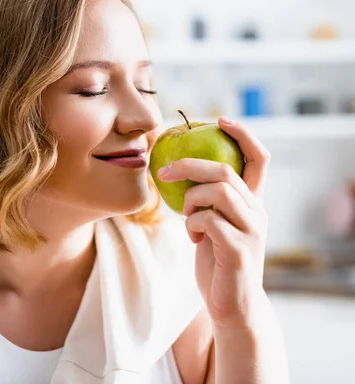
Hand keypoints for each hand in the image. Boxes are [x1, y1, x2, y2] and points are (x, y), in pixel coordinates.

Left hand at [158, 116, 270, 328]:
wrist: (230, 304)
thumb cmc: (216, 260)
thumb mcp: (213, 223)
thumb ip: (207, 200)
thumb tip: (177, 170)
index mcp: (253, 202)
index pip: (259, 158)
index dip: (243, 134)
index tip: (219, 120)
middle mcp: (258, 212)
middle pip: (225, 171)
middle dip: (189, 166)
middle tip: (163, 172)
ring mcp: (251, 231)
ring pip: (218, 192)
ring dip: (190, 200)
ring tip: (187, 218)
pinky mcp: (239, 250)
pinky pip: (208, 221)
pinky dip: (191, 225)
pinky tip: (192, 238)